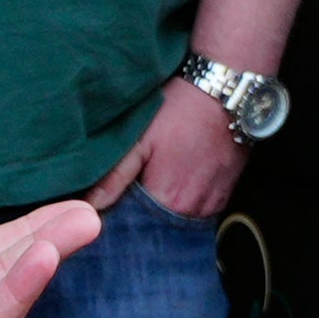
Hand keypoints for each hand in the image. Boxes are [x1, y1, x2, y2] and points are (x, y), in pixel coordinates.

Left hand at [93, 83, 248, 219]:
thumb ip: (115, 176)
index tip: (115, 197)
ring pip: (177, 218)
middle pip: (157, 223)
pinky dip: (185, 201)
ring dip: (164, 207)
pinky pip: (197, 210)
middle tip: (135, 184)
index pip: (134, 223)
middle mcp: (192, 211)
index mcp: (167, 200)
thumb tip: (91, 205)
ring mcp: (211, 206)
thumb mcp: (141, 138)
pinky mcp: (224, 198)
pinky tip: (177, 180)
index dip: (121, 212)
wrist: (227, 93)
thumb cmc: (181, 110)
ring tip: (157, 180)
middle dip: (142, 212)